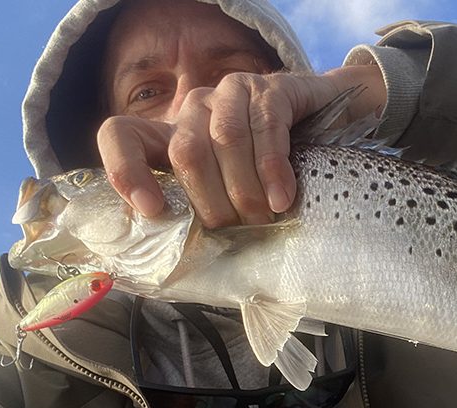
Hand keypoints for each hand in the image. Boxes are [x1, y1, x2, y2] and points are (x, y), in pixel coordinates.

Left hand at [97, 65, 385, 226]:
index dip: (125, 169)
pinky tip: (283, 198)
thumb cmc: (275, 176)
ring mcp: (232, 92)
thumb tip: (177, 271)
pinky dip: (272, 170)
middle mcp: (195, 108)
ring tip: (265, 219)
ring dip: (245, 188)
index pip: (120, 135)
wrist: (337, 124)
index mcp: (172, 135)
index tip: (152, 210)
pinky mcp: (271, 87)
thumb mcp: (232, 196)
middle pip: (186, 152)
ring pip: (225, 139)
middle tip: (239, 230)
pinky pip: (266, 128)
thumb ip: (205, 216)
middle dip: (213, 200)